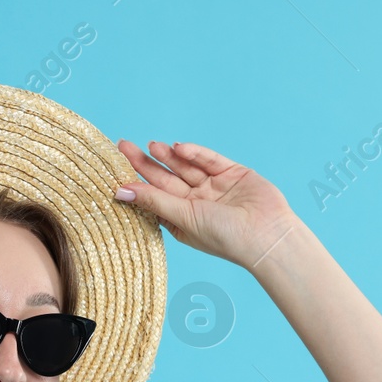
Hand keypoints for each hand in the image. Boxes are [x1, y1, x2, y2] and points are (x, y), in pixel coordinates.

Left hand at [114, 139, 300, 271]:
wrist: (267, 235)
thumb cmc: (224, 236)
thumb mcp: (183, 217)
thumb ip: (153, 200)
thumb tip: (119, 191)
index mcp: (182, 219)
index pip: (154, 196)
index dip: (136, 181)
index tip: (115, 166)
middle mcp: (196, 203)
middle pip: (166, 178)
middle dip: (146, 163)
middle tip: (124, 145)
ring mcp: (215, 187)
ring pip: (186, 167)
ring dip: (169, 156)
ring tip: (151, 145)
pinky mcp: (233, 173)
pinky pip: (209, 160)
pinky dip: (195, 153)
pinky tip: (178, 147)